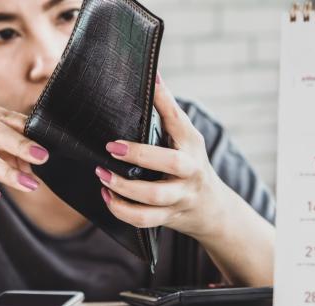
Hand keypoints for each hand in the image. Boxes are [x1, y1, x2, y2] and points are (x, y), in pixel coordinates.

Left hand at [95, 73, 229, 240]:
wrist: (212, 209)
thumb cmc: (191, 166)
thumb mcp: (187, 141)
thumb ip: (169, 114)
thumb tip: (153, 76)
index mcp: (192, 145)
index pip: (178, 119)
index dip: (163, 99)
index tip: (148, 82)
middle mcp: (190, 171)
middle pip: (171, 163)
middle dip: (140, 155)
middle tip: (112, 147)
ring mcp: (180, 196)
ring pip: (153, 197)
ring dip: (124, 187)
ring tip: (102, 175)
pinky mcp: (169, 216)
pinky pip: (143, 219)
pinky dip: (121, 210)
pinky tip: (107, 196)